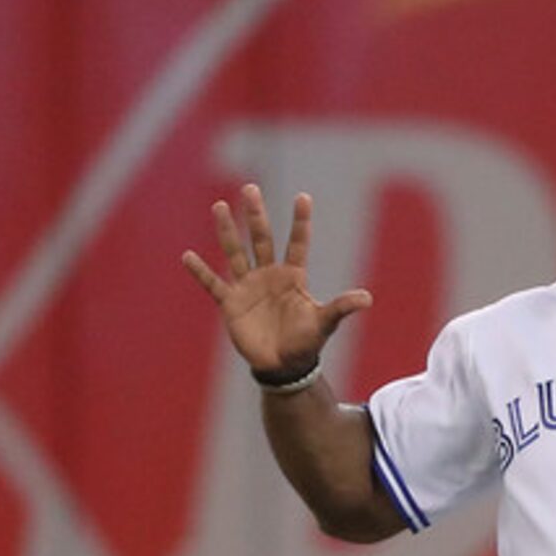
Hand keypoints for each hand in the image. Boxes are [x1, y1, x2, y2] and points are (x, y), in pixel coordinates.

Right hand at [181, 185, 371, 377]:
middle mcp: (268, 275)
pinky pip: (213, 284)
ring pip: (235, 252)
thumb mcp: (324, 322)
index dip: (300, 222)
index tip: (303, 197)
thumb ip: (341, 307)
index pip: (297, 243)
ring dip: (227, 230)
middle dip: (256, 215)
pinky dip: (200, 272)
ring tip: (220, 205)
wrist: (283, 366)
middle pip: (261, 238)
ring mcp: (248, 287)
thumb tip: (367, 298)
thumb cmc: (306, 343)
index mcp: (292, 276)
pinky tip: (188, 256)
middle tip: (250, 188)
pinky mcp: (231, 303)